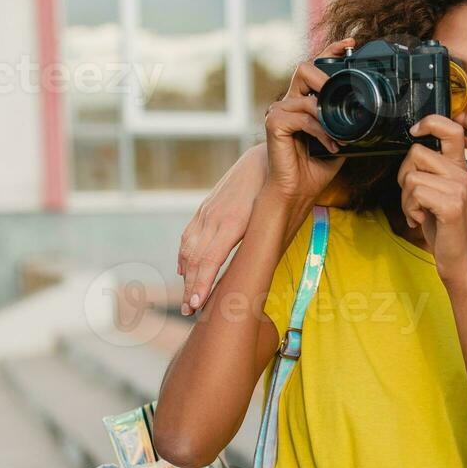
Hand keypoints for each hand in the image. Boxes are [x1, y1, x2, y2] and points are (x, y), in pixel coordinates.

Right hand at [177, 144, 266, 314]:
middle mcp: (216, 217)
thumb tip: (260, 273)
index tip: (195, 304)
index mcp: (235, 221)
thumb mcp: (280, 215)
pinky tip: (184, 270)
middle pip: (195, 259)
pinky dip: (184, 255)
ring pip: (188, 247)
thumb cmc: (282, 187)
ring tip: (187, 299)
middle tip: (188, 312)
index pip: (210, 260)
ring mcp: (208, 211)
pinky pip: (189, 235)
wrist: (266, 154)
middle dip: (190, 287)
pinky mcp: (206, 207)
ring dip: (186, 275)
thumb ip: (266, 242)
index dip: (201, 284)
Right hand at [264, 38, 354, 201]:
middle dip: (326, 77)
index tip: (351, 44)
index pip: (315, 68)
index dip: (331, 52)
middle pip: (305, 68)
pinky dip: (321, 131)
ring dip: (329, 118)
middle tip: (341, 93)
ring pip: (307, 97)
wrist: (298, 191)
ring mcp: (279, 111)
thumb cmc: (315, 167)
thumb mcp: (339, 139)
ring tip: (340, 137)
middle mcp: (289, 102)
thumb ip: (346, 122)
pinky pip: (304, 117)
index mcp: (303, 102)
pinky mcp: (274, 123)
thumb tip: (370, 112)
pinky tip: (330, 145)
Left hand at [397, 115, 466, 283]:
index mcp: (458, 168)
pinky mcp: (451, 205)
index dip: (431, 122)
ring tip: (417, 211)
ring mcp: (458, 189)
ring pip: (412, 177)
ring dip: (405, 199)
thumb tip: (409, 153)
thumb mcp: (434, 193)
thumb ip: (427, 171)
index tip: (416, 130)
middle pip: (415, 154)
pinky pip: (416, 194)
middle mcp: (461, 174)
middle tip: (413, 199)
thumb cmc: (441, 226)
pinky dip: (410, 209)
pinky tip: (420, 220)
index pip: (452, 129)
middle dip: (403, 177)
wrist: (456, 258)